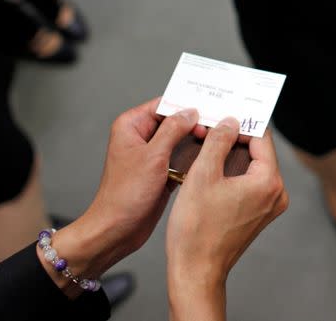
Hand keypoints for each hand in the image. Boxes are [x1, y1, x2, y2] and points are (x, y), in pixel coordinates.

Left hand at [39, 99, 204, 295]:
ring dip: (197, 143)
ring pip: (181, 140)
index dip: (186, 106)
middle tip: (217, 129)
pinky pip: (182, 158)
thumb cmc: (125, 195)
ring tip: (218, 142)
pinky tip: (210, 160)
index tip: (209, 110)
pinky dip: (195, 159)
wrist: (117, 230)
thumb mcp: (153, 156)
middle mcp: (141, 137)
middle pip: (175, 121)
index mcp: (131, 126)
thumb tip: (191, 112)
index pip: (164, 104)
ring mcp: (152, 155)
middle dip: (196, 125)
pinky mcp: (162, 172)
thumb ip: (173, 130)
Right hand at [166, 118, 288, 320]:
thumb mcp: (203, 174)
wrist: (196, 271)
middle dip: (235, 139)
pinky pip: (250, 183)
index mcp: (269, 181)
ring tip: (208, 148)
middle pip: (259, 152)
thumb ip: (218, 141)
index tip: (223, 115)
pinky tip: (212, 170)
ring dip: (232, 156)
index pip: (261, 138)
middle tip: (212, 129)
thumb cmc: (197, 230)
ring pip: (253, 167)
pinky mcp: (259, 214)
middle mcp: (276, 194)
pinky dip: (233, 174)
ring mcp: (269, 206)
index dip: (241, 123)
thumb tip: (230, 122)